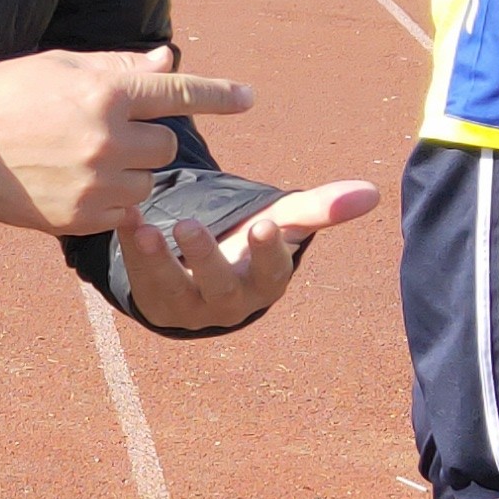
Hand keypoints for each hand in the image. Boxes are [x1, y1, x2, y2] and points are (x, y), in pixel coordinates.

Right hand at [0, 49, 255, 232]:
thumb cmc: (6, 94)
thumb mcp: (62, 65)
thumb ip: (120, 67)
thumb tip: (168, 64)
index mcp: (105, 93)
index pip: (179, 93)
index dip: (218, 95)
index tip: (247, 98)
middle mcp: (107, 139)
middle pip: (166, 146)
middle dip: (148, 139)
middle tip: (109, 132)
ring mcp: (95, 183)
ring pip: (147, 182)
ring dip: (130, 172)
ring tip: (83, 160)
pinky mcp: (80, 218)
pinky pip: (123, 211)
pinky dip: (111, 201)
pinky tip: (75, 184)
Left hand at [111, 178, 380, 332]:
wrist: (203, 271)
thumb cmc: (249, 242)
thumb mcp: (282, 223)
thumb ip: (321, 208)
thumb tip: (372, 192)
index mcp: (264, 282)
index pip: (271, 273)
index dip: (266, 252)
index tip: (261, 225)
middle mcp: (227, 302)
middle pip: (219, 287)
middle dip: (205, 258)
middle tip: (189, 226)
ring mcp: (187, 306)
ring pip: (172, 288)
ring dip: (157, 261)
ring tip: (148, 229)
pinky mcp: (152, 299)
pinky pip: (137, 276)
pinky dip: (129, 247)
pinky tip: (125, 218)